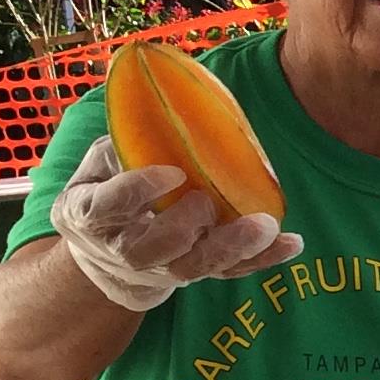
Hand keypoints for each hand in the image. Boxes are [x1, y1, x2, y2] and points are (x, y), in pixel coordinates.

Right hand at [51, 135, 302, 312]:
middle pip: (150, 250)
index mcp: (88, 215)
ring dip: (231, 248)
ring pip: (194, 267)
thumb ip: (124, 143)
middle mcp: (121, 249)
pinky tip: (291, 244)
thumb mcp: (99, 162)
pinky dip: (261, 259)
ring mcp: (159, 268)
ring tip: (265, 227)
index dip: (137, 191)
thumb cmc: (106, 188)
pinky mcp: (193, 274)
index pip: (108, 207)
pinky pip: (228, 271)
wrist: (104, 251)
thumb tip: (159, 105)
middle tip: (207, 203)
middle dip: (182, 228)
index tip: (172, 172)